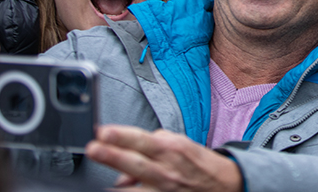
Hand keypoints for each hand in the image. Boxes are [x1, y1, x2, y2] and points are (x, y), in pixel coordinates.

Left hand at [86, 125, 242, 191]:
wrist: (224, 185)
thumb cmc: (199, 163)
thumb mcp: (181, 143)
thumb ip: (154, 144)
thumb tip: (128, 152)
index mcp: (171, 149)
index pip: (141, 140)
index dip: (121, 136)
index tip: (103, 131)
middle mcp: (166, 170)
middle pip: (134, 162)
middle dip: (112, 155)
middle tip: (93, 148)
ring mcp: (163, 190)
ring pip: (133, 190)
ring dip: (116, 184)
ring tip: (96, 183)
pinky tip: (116, 190)